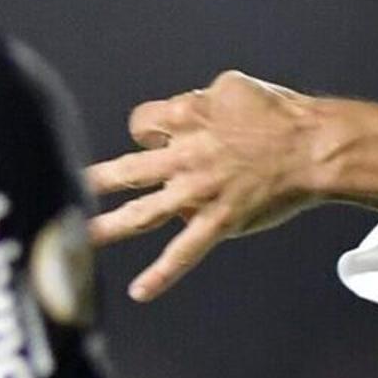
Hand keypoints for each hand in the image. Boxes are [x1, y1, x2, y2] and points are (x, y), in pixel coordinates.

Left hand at [86, 74, 333, 300]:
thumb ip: (199, 100)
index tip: (160, 141)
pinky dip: (161, 274)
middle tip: (64, 188)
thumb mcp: (232, 87)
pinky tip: (139, 291)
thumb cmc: (279, 113)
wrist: (313, 146)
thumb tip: (184, 110)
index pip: (143, 124)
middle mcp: (183, 155)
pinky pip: (183, 252)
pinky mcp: (218, 221)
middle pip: (127, 168)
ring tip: (75, 239)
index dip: (149, 132)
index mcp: (185, 117)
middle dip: (95, 181)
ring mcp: (197, 192)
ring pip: (141, 213)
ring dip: (106, 227)